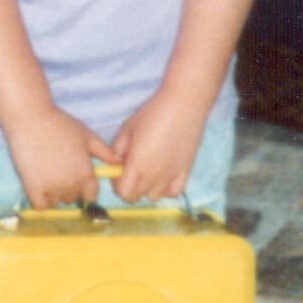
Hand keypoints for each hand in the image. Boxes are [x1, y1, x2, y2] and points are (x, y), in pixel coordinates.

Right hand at [7, 103, 114, 209]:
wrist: (31, 119)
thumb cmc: (60, 124)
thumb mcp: (86, 135)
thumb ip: (104, 151)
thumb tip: (118, 162)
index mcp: (86, 173)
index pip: (91, 196)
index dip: (86, 188)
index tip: (78, 179)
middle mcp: (71, 185)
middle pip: (73, 198)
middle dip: (70, 188)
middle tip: (60, 171)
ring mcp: (52, 188)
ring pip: (57, 202)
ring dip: (54, 194)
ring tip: (48, 174)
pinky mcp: (33, 189)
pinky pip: (40, 206)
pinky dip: (41, 200)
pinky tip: (39, 186)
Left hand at [109, 87, 206, 203]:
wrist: (183, 104)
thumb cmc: (153, 112)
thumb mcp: (127, 128)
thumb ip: (118, 149)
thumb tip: (116, 162)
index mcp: (137, 165)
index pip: (123, 193)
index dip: (117, 184)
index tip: (119, 170)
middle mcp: (154, 176)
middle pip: (136, 197)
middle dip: (130, 185)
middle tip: (133, 167)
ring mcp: (171, 176)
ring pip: (154, 197)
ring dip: (147, 188)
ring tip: (149, 169)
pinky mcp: (186, 173)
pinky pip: (172, 193)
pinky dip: (166, 189)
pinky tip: (164, 174)